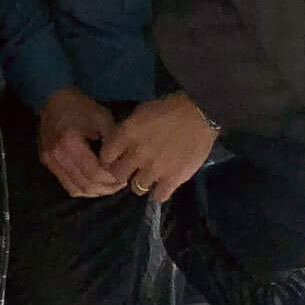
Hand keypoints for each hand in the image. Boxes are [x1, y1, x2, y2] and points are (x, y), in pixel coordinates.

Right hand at [38, 86, 122, 197]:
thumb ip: (113, 141)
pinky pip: (67, 185)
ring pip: (76, 189)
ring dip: (95, 192)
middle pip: (85, 184)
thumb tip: (123, 164)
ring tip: (109, 185)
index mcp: (70, 142)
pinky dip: (83, 189)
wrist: (54, 98)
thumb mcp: (102, 117)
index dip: (111, 180)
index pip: (94, 173)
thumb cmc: (80, 106)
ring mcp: (49, 161)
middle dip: (106, 188)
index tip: (124, 177)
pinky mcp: (47, 163)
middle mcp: (56, 155)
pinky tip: (94, 184)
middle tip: (120, 184)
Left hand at [98, 93, 218, 204]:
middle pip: (118, 175)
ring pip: (136, 188)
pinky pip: (158, 197)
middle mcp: (137, 154)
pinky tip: (163, 183)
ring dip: (141, 182)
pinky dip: (159, 191)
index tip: (115, 159)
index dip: (109, 159)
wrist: (199, 114)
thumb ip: (127, 130)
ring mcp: (154, 169)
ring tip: (149, 176)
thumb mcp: (141, 112)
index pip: (105, 156)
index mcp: (127, 133)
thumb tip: (119, 144)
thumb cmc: (169, 108)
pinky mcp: (172, 180)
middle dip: (122, 172)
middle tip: (131, 169)